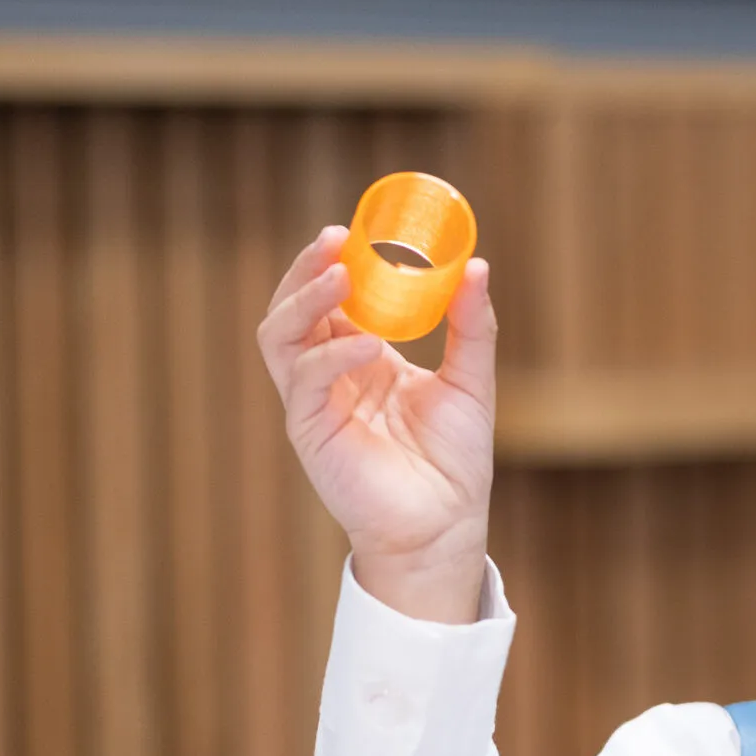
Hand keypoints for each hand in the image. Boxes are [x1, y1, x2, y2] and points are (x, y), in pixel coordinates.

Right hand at [257, 227, 496, 622]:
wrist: (447, 524)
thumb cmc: (455, 460)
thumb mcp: (472, 380)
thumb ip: (472, 325)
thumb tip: (475, 266)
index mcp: (359, 357)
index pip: (329, 298)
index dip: (332, 263)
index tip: (352, 230)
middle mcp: (329, 375)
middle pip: (292, 308)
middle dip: (306, 270)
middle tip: (333, 239)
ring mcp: (314, 403)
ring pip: (280, 336)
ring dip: (303, 299)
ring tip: (339, 273)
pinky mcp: (311, 432)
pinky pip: (305, 381)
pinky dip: (331, 355)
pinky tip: (368, 343)